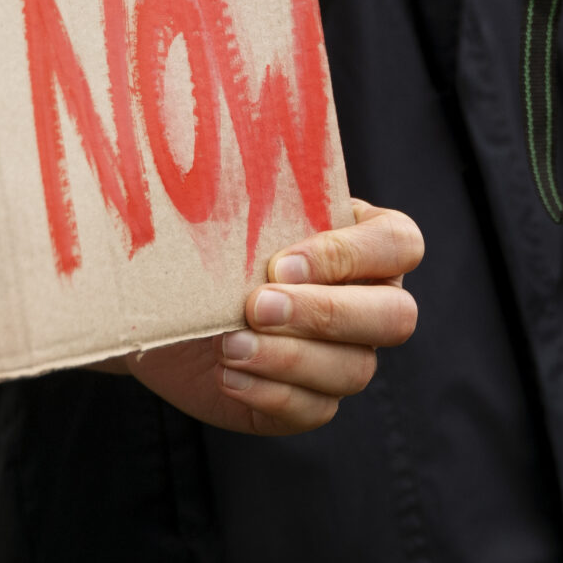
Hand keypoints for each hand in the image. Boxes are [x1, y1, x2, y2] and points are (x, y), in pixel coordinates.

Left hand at [111, 201, 422, 435]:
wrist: (162, 303)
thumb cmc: (205, 244)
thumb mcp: (230, 212)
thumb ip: (253, 194)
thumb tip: (234, 153)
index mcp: (368, 243)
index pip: (400, 245)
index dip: (348, 257)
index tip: (279, 261)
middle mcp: (372, 301)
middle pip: (396, 318)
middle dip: (325, 315)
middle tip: (257, 306)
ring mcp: (346, 356)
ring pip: (355, 369)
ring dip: (290, 358)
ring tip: (229, 346)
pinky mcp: (311, 401)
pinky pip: (315, 410)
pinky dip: (271, 392)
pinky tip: (228, 374)